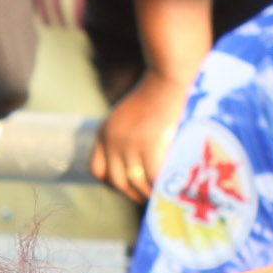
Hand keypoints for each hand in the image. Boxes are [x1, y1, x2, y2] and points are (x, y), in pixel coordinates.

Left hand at [91, 70, 188, 201]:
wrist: (172, 73)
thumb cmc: (161, 94)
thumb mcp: (134, 116)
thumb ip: (130, 139)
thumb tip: (138, 171)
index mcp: (106, 132)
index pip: (98, 170)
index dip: (112, 184)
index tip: (129, 189)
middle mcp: (113, 139)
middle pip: (116, 181)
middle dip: (133, 194)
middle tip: (150, 199)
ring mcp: (130, 143)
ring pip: (135, 183)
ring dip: (150, 195)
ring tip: (165, 198)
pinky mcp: (149, 144)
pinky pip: (154, 177)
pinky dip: (163, 187)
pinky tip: (174, 190)